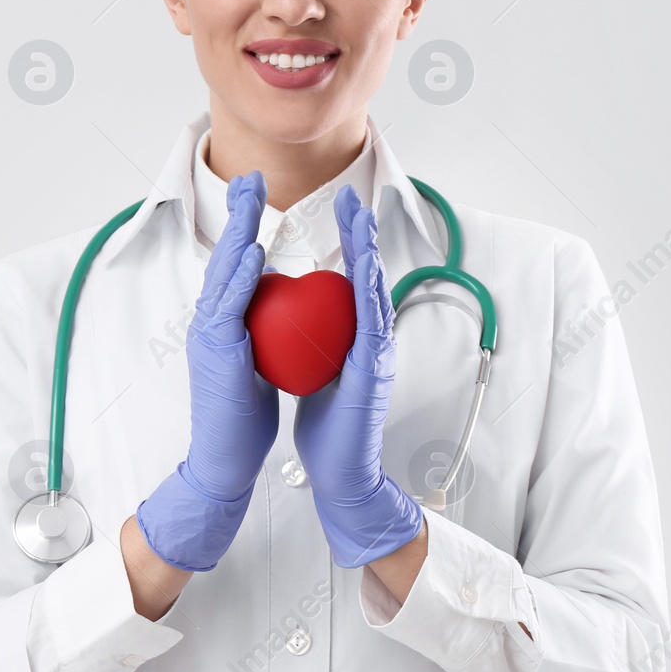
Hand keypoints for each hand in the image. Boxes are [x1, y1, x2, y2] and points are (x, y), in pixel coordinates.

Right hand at [136, 170, 278, 571]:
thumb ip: (263, 332)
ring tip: (248, 197)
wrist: (224, 459)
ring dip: (237, 230)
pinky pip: (228, 306)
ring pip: (222, 272)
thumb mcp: (257, 363)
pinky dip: (240, 276)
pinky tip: (255, 253)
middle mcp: (209, 322)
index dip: (241, 227)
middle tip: (246, 178)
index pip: (233, 265)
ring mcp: (209, 335)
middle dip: (234, 214)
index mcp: (221, 323)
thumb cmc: (243, 416)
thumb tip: (283, 313)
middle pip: (222, 256)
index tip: (252, 196)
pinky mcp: (217, 352)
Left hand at [292, 184, 423, 567]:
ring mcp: (376, 355)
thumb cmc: (327, 428)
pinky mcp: (373, 373)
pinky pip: (371, 324)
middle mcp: (370, 341)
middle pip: (367, 276)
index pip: (350, 281)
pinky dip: (368, 293)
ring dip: (369, 252)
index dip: (349, 243)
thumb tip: (294, 319)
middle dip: (361, 234)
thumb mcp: (313, 374)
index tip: (342, 209)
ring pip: (374, 292)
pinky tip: (364, 268)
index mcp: (354, 340)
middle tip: (353, 198)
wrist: (340, 473)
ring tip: (362, 218)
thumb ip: (312, 345)